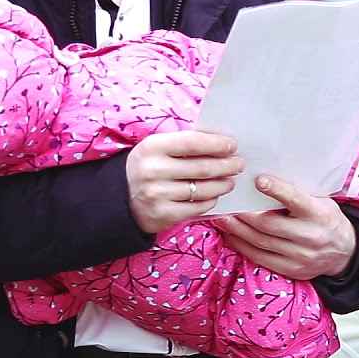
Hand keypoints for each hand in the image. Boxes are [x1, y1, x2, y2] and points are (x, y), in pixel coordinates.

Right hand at [125, 130, 243, 233]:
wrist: (119, 198)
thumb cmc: (148, 166)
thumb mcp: (157, 148)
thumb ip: (184, 144)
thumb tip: (222, 144)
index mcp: (153, 146)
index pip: (193, 143)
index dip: (217, 144)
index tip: (233, 145)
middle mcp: (153, 170)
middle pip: (203, 168)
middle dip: (227, 166)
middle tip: (239, 164)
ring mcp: (157, 194)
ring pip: (203, 189)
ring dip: (223, 185)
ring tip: (230, 181)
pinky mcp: (163, 214)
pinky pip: (197, 207)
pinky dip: (211, 200)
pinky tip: (214, 195)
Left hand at [216, 175, 357, 279]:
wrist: (344, 252)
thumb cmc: (326, 218)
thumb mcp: (321, 201)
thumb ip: (298, 193)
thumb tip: (265, 178)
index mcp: (319, 214)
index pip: (295, 200)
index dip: (276, 190)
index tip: (258, 180)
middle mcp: (310, 236)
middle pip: (268, 225)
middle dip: (243, 215)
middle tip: (226, 204)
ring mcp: (300, 256)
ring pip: (261, 242)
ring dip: (238, 230)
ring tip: (222, 218)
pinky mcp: (291, 269)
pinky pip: (260, 258)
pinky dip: (243, 246)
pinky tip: (232, 236)